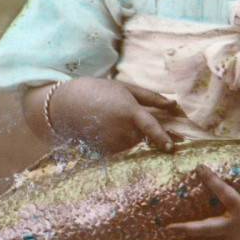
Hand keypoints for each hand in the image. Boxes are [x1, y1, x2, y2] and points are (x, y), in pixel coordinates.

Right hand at [23, 78, 177, 153]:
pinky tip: (108, 128)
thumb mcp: (125, 88)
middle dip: (149, 134)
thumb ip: (151, 97)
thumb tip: (173, 104)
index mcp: (129, 112)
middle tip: (135, 123)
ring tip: (114, 120)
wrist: (66, 105)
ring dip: (133, 136)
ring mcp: (113, 143)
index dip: (163, 138)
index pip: (151, 128)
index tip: (171, 148)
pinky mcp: (105, 151)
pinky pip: (121, 148)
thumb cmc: (98, 91)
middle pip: (145, 137)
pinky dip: (120, 141)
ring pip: (134, 143)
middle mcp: (122, 130)